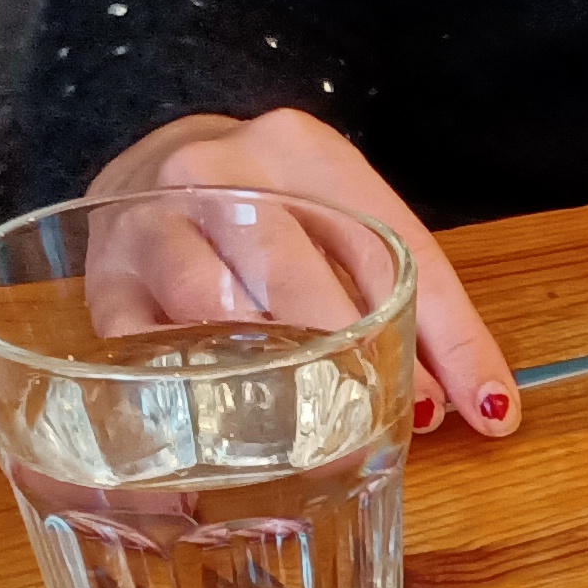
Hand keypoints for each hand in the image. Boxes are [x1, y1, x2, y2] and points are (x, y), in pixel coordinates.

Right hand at [90, 109, 518, 436]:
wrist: (150, 170)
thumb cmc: (268, 208)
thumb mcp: (344, 223)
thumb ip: (409, 302)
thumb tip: (475, 408)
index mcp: (303, 151)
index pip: (394, 247)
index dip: (446, 335)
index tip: (482, 408)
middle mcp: (221, 173)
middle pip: (295, 266)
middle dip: (350, 354)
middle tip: (387, 428)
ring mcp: (153, 222)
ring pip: (214, 302)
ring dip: (271, 374)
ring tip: (315, 435)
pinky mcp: (105, 280)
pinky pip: (146, 345)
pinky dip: (193, 392)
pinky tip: (228, 433)